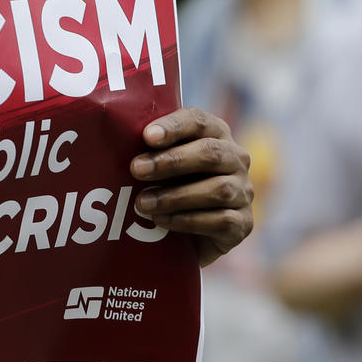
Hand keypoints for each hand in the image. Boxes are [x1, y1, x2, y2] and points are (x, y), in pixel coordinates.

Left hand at [131, 108, 253, 266]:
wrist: (187, 240)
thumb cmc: (170, 191)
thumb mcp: (160, 166)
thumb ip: (150, 150)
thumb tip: (118, 138)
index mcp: (216, 135)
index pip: (200, 121)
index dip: (174, 127)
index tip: (147, 136)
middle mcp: (236, 159)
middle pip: (211, 153)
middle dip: (171, 161)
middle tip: (136, 170)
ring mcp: (244, 192)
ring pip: (218, 189)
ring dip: (175, 196)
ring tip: (143, 204)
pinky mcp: (244, 224)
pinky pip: (221, 220)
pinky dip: (188, 221)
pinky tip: (162, 221)